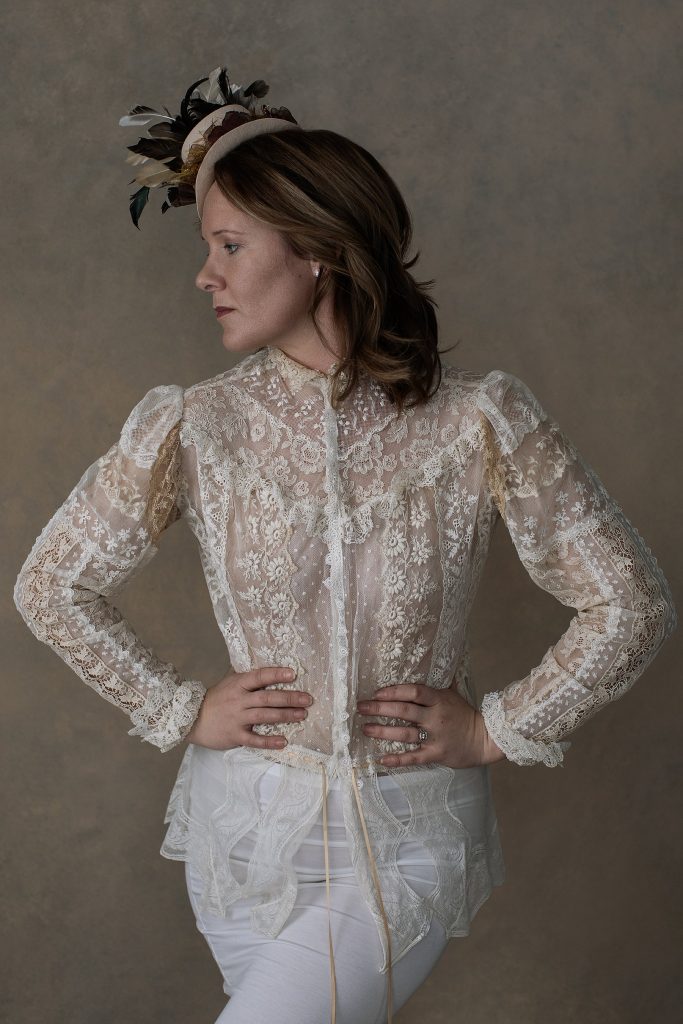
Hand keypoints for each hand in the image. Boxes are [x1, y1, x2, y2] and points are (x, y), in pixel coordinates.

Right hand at [185, 665, 312, 750]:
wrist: (191, 719)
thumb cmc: (215, 699)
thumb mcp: (229, 683)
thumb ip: (247, 677)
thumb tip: (269, 669)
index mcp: (238, 684)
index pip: (259, 677)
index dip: (276, 674)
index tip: (293, 674)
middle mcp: (239, 700)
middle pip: (267, 698)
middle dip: (289, 698)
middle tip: (308, 699)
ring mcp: (237, 718)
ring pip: (264, 716)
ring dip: (285, 715)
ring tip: (302, 715)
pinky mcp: (235, 736)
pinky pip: (254, 739)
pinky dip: (269, 741)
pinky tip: (283, 741)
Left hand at [356, 683, 506, 768]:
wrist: (485, 739)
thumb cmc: (465, 714)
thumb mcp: (454, 694)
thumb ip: (441, 680)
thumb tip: (434, 658)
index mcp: (439, 700)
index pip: (414, 691)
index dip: (394, 691)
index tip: (376, 692)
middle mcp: (435, 717)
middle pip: (404, 711)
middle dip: (379, 708)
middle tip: (361, 707)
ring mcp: (435, 737)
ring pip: (404, 734)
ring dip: (382, 731)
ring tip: (365, 728)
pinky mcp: (436, 755)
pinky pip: (413, 757)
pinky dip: (397, 759)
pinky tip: (381, 758)